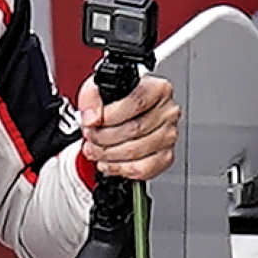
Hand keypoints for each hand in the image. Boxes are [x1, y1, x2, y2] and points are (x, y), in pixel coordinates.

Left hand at [81, 69, 179, 183]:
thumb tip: (92, 118)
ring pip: (135, 152)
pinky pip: (142, 169)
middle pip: (134, 129)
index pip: (137, 103)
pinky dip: (119, 169)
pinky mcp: (164, 157)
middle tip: (90, 136)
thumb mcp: (99, 88)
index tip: (92, 121)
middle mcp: (168, 112)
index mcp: (158, 90)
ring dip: (107, 155)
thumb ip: (92, 98)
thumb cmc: (117, 101)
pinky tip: (107, 163)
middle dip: (103, 137)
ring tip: (94, 149)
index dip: (109, 116)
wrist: (125, 114)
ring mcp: (168, 136)